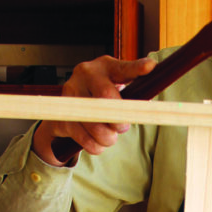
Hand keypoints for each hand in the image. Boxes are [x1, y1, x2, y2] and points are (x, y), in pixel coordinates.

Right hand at [33, 55, 156, 164]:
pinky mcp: (62, 112)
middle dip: (119, 121)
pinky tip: (98, 144)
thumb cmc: (102, 95)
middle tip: (122, 128)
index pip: (123, 68)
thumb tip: (147, 107)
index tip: (150, 67)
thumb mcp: (118, 88)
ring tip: (110, 138)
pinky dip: (94, 146)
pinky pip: (83, 136)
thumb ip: (134, 95)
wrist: (71, 105)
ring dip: (107, 138)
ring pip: (94, 122)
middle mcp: (85, 73)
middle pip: (107, 98)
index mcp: (105, 66)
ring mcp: (70, 91)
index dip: (137, 68)